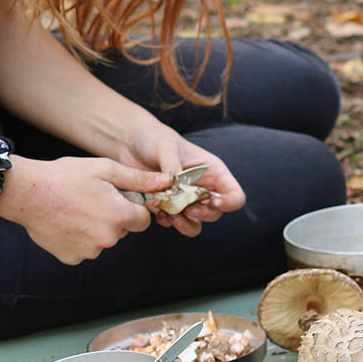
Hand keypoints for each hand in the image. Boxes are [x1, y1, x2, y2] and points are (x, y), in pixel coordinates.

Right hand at [0, 154, 170, 264]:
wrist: (27, 193)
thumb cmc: (66, 176)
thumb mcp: (105, 169)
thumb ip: (138, 179)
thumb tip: (168, 182)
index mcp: (119, 216)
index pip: (143, 220)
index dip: (132, 207)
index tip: (117, 197)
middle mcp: (108, 239)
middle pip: (123, 230)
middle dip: (114, 217)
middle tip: (93, 199)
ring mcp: (89, 251)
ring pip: (104, 241)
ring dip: (96, 228)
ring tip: (76, 208)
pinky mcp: (72, 258)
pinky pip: (84, 249)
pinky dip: (79, 238)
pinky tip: (67, 221)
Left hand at [120, 122, 245, 238]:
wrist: (128, 141)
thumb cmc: (154, 137)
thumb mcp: (166, 146)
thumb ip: (173, 167)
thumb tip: (176, 189)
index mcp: (212, 171)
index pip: (234, 194)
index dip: (229, 203)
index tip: (213, 201)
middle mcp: (201, 188)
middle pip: (215, 213)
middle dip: (203, 214)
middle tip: (187, 208)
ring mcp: (184, 200)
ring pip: (195, 223)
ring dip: (186, 224)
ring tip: (172, 216)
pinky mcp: (166, 206)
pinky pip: (174, 222)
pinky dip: (167, 221)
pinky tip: (158, 212)